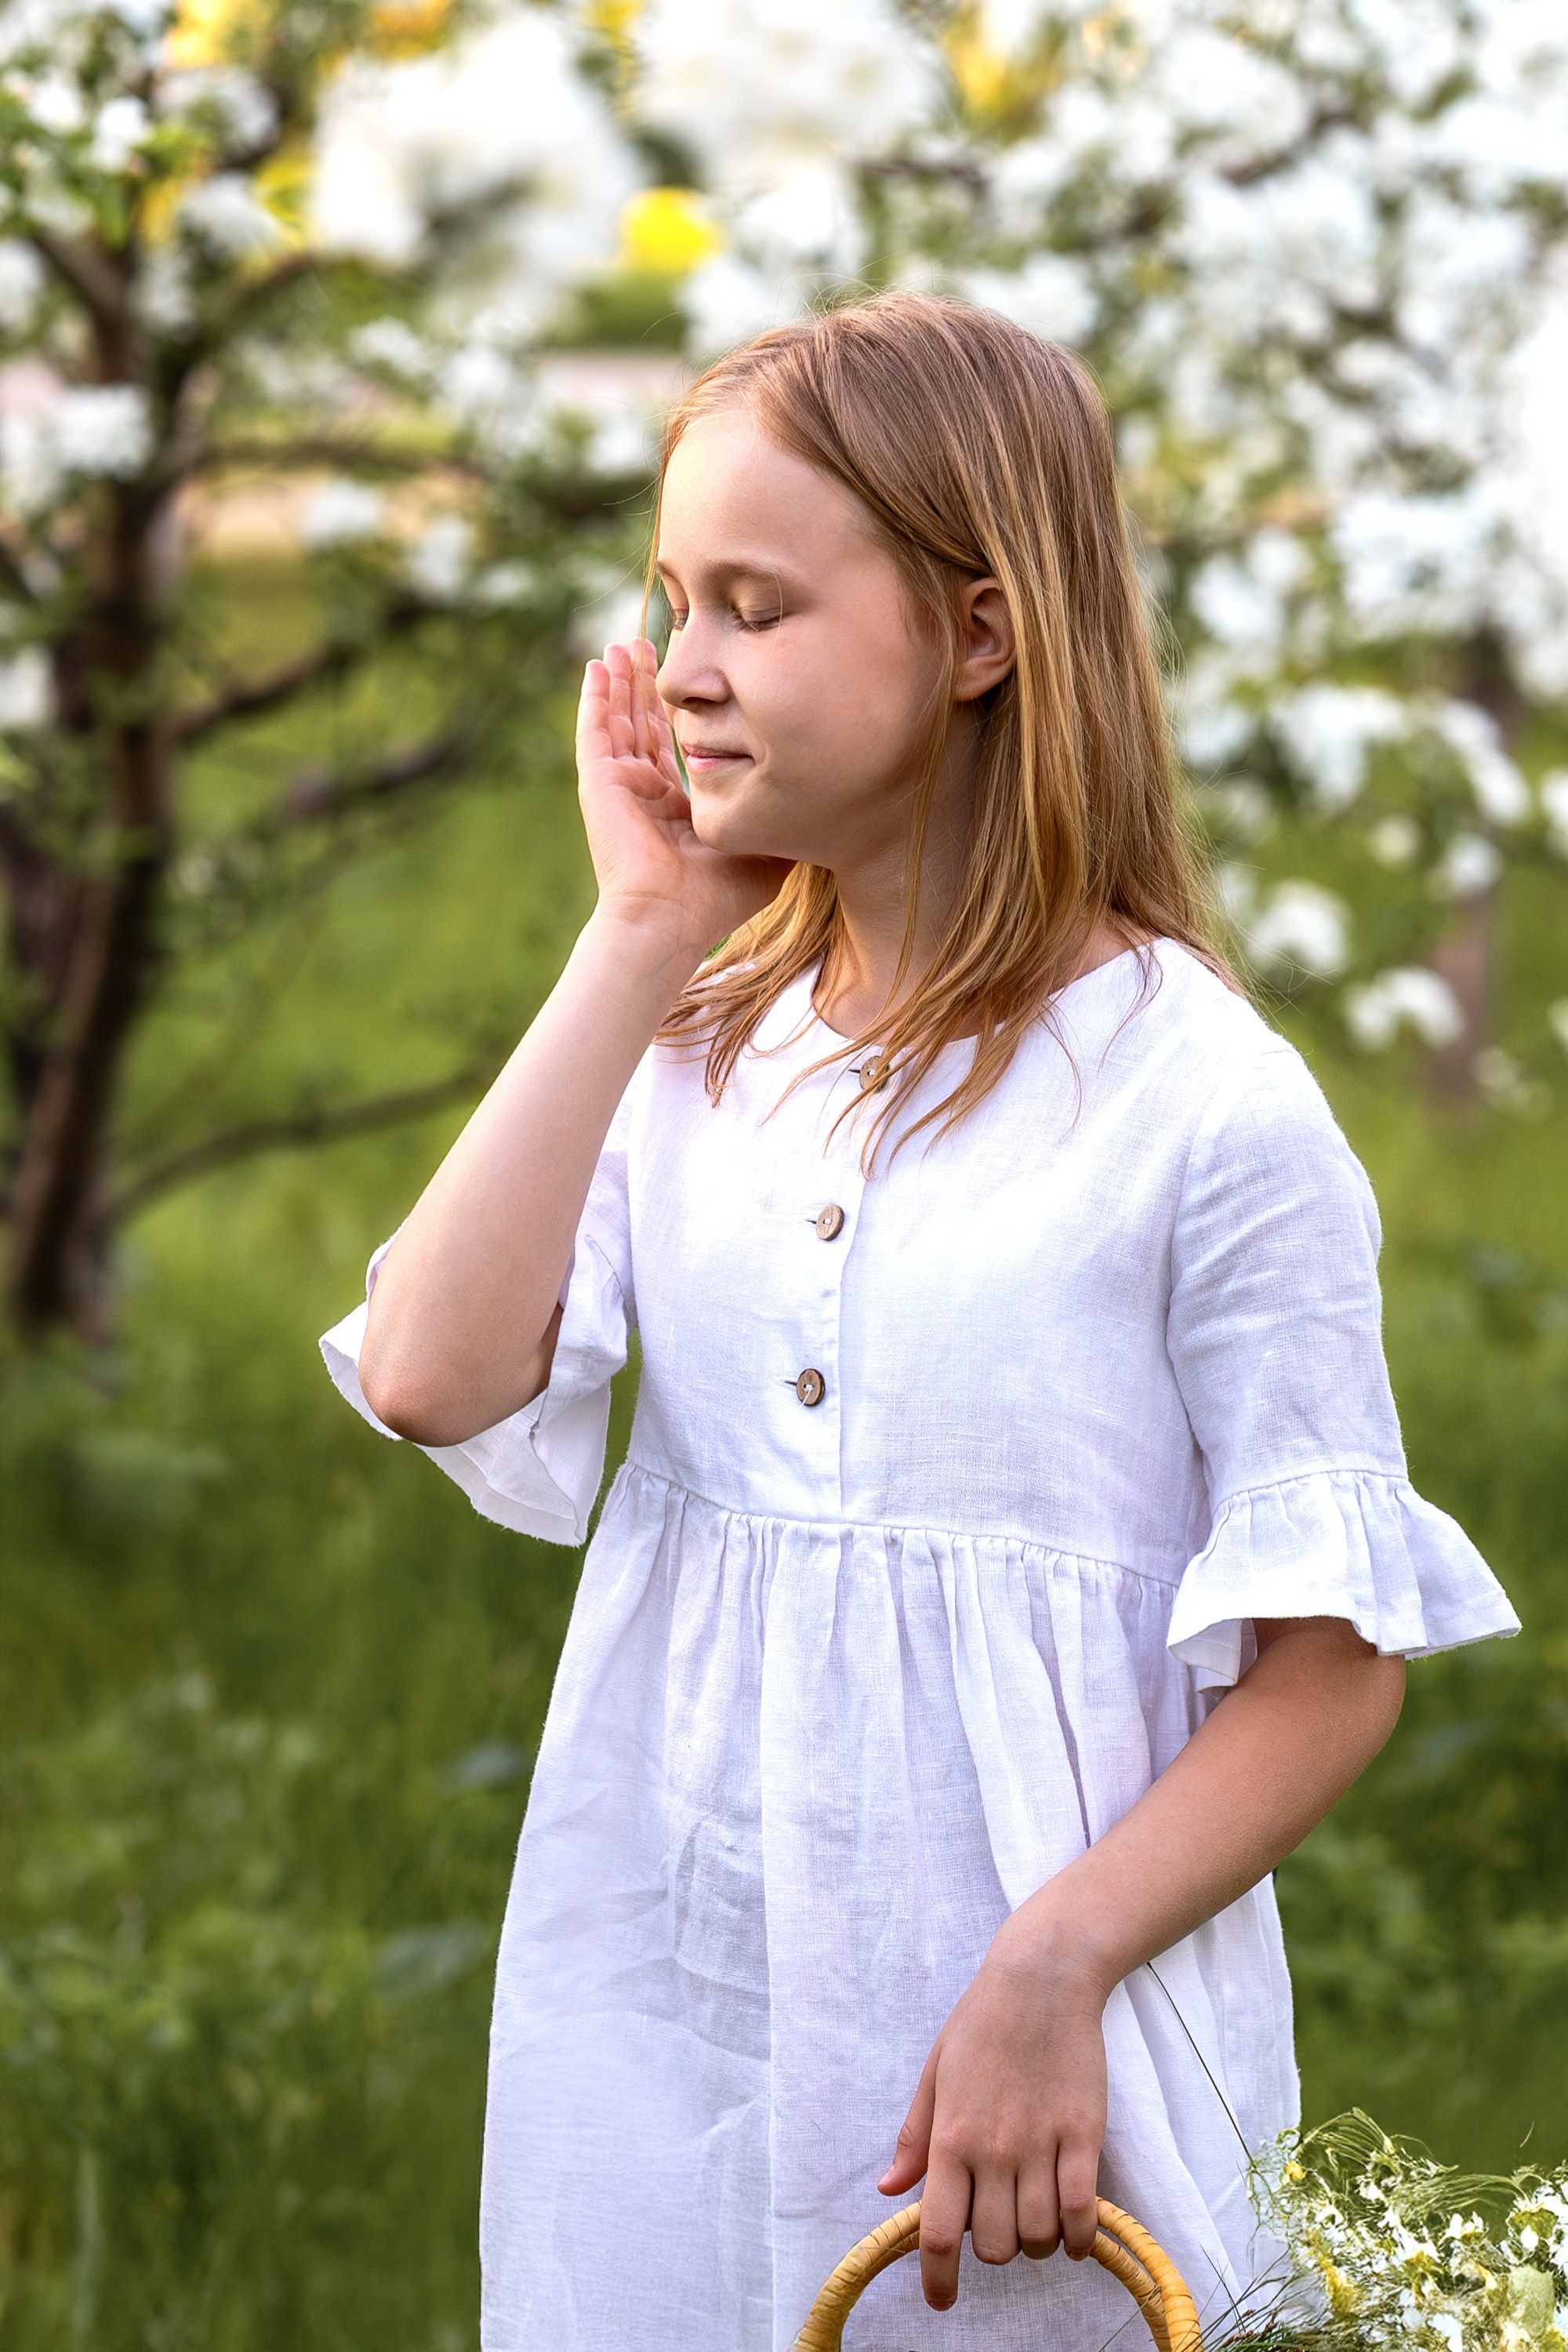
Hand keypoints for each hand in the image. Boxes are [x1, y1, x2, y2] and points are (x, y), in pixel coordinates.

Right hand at [576, 639, 789, 963]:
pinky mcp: (600, 783)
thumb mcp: (765, 855)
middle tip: (654, 640)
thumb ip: (779, 824)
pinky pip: (595, 730)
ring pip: (619, 719)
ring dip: (622, 680)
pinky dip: (595, 696)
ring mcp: (620, 787)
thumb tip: (817, 802)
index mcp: (677, 809)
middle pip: (645, 724)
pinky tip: (597, 666)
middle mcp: (645, 794)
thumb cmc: (716, 900)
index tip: (699, 679)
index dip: (685, 712)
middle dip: (649, 684)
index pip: (676, 746)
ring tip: (625, 643)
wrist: (669, 920)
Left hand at [877, 1928, 1107, 2311]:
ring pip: (1038, 2237)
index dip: (937, 2279)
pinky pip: (1083, 2212)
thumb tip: (890, 2190)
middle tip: (999, 2220)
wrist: (1041, 1979)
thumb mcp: (935, 2074)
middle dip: (995, 2248)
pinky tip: (1073, 2234)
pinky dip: (1079, 2237)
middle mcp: (993, 2149)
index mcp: (950, 2136)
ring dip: (1036, 2242)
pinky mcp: (1084, 2135)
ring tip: (1035, 2218)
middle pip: (995, 2245)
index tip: (941, 2300)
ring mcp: (1041, 2144)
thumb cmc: (981, 2023)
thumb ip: (915, 2138)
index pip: (938, 2231)